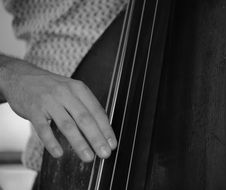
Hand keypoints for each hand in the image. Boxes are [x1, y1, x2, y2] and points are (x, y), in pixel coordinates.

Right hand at [0, 57, 116, 161]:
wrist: (20, 77)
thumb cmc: (51, 88)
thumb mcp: (71, 90)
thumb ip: (84, 106)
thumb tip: (101, 130)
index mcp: (79, 89)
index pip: (97, 111)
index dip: (106, 129)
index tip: (112, 144)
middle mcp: (66, 93)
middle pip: (85, 119)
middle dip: (97, 138)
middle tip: (105, 154)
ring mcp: (49, 101)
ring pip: (67, 125)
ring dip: (79, 143)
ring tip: (88, 157)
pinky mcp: (33, 110)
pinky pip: (43, 129)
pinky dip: (51, 142)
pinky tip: (59, 154)